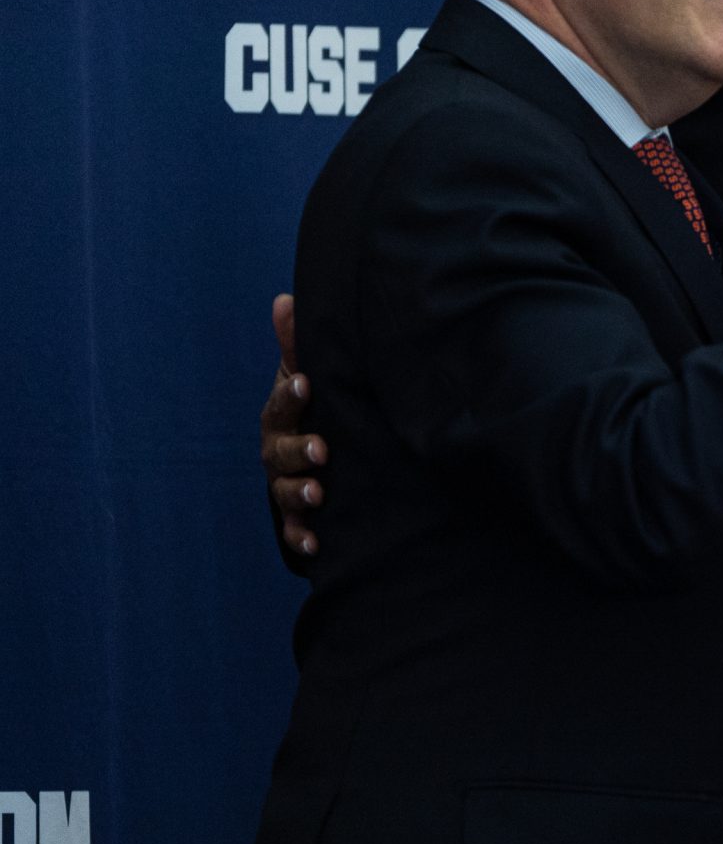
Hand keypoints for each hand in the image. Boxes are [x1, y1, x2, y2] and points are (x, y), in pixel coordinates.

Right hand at [261, 293, 328, 557]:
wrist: (321, 456)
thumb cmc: (315, 407)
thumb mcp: (309, 375)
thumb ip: (298, 344)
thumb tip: (284, 299)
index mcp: (283, 416)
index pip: (282, 404)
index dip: (291, 394)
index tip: (307, 383)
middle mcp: (279, 452)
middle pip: (280, 453)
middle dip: (299, 451)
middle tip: (322, 451)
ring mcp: (286, 484)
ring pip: (286, 491)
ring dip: (300, 493)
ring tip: (320, 494)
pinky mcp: (299, 515)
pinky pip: (295, 530)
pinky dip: (302, 538)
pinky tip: (316, 545)